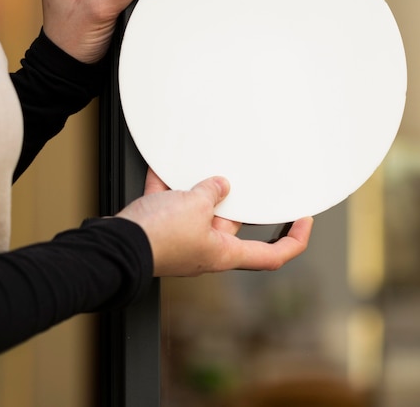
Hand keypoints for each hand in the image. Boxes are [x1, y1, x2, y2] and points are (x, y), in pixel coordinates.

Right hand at [116, 170, 312, 276]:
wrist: (115, 245)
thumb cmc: (156, 238)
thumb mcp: (194, 206)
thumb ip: (211, 192)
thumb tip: (219, 185)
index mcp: (223, 252)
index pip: (271, 255)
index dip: (293, 240)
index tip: (304, 221)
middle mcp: (207, 247)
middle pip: (234, 222)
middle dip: (237, 198)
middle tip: (246, 177)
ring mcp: (184, 238)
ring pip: (201, 207)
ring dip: (200, 188)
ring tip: (203, 166)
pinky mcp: (163, 227)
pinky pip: (172, 200)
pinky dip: (169, 183)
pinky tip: (165, 164)